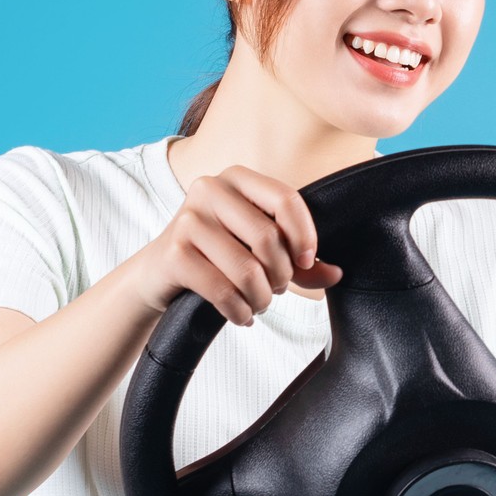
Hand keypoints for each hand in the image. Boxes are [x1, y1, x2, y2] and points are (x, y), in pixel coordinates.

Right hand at [130, 164, 343, 319]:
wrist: (159, 274)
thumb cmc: (219, 256)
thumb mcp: (260, 251)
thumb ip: (301, 262)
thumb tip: (337, 274)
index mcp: (237, 179)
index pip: (285, 199)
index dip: (305, 235)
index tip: (307, 262)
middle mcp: (209, 189)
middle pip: (268, 239)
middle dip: (280, 276)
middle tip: (275, 289)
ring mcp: (187, 219)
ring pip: (247, 270)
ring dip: (261, 298)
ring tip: (259, 304)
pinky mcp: (174, 253)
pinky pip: (223, 291)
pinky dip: (240, 311)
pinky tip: (242, 316)